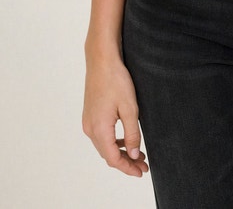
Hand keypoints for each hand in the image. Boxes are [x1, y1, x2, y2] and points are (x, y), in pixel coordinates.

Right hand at [82, 52, 148, 176]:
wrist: (101, 60)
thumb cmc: (116, 80)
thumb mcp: (130, 108)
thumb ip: (132, 134)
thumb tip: (134, 155)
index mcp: (99, 130)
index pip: (113, 159)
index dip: (128, 168)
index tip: (141, 172)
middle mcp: (90, 129)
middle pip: (108, 154)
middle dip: (126, 162)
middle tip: (143, 166)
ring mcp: (88, 122)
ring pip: (104, 146)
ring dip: (120, 152)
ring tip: (138, 155)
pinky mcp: (90, 115)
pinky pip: (101, 136)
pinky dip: (114, 142)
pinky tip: (125, 140)